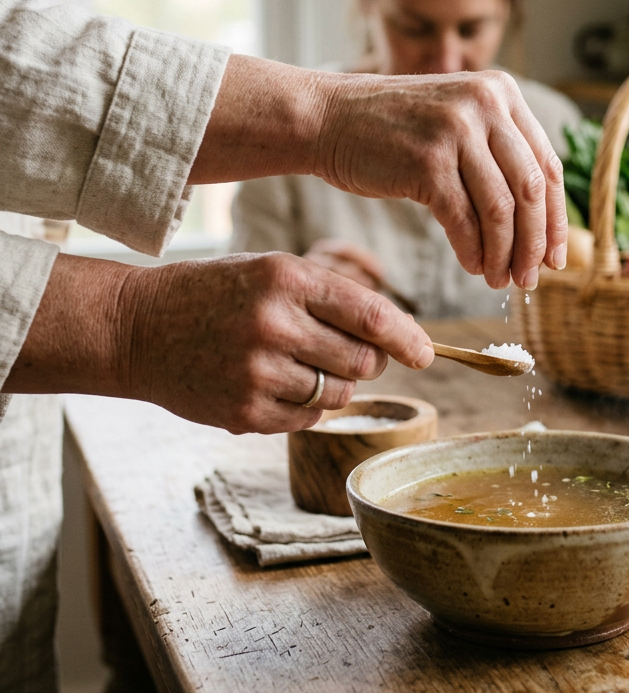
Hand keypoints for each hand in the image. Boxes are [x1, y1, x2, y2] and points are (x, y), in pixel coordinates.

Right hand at [4, 253, 433, 434]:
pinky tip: (272, 384)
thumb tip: (394, 342)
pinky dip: (304, 407)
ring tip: (296, 364)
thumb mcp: (273, 273)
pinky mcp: (244, 413)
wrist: (137, 327)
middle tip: (341, 351)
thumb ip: (331, 300)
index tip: (426, 354)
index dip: (406, 337)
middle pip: (362, 360)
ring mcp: (257, 372)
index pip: (369, 312)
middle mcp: (274, 323)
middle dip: (365, 360)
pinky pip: (307, 419)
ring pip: (339, 393)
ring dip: (332, 384)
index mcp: (286, 278)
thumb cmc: (217, 295)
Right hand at [190, 59, 566, 291]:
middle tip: (531, 280)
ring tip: (501, 281)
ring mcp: (456, 129)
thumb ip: (497, 155)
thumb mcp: (457, 124)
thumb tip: (541, 224)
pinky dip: (474, 251)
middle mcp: (485, 104)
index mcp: (502, 93)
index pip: (548, 165)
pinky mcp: (427, 161)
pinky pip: (465, 220)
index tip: (557, 258)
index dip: (557, 219)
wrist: (327, 118)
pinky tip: (474, 267)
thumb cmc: (393, 132)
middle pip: (531, 189)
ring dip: (505, 254)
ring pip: (501, 209)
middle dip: (535, 243)